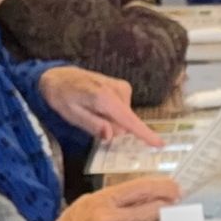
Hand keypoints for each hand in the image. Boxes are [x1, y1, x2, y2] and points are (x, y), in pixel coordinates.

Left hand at [40, 66, 156, 146]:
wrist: (59, 76)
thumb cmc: (62, 97)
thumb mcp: (71, 115)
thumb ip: (92, 125)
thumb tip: (112, 134)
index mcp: (104, 98)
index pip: (128, 120)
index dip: (144, 133)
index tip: (160, 144)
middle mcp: (117, 90)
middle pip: (125, 122)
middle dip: (112, 128)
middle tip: (90, 118)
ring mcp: (122, 87)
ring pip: (124, 117)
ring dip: (111, 119)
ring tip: (92, 109)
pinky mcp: (123, 87)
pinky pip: (123, 110)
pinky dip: (113, 112)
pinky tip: (99, 105)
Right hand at [40, 176, 178, 220]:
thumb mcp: (87, 204)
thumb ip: (116, 200)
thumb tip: (149, 194)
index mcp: (103, 201)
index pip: (147, 187)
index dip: (167, 187)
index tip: (175, 190)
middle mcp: (112, 220)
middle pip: (159, 208)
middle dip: (172, 208)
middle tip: (178, 209)